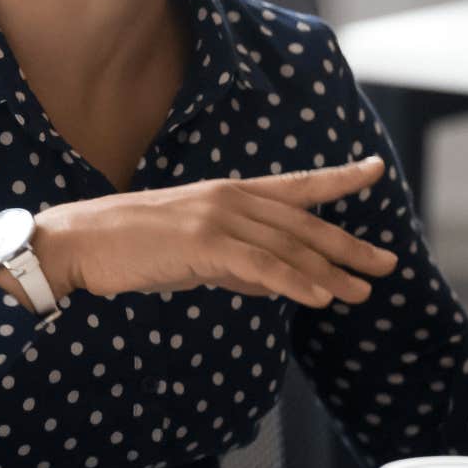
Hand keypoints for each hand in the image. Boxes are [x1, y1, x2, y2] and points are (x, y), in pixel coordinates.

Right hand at [28, 158, 398, 308]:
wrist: (80, 242)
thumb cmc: (133, 247)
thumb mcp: (195, 251)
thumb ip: (236, 261)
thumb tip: (272, 281)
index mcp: (229, 193)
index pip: (296, 185)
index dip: (338, 179)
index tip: (375, 170)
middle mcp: (231, 198)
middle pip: (303, 223)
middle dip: (349, 246)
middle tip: (387, 263)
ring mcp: (218, 217)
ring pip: (288, 247)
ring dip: (330, 272)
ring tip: (362, 292)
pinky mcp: (203, 243)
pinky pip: (260, 267)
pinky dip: (294, 282)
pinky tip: (319, 297)